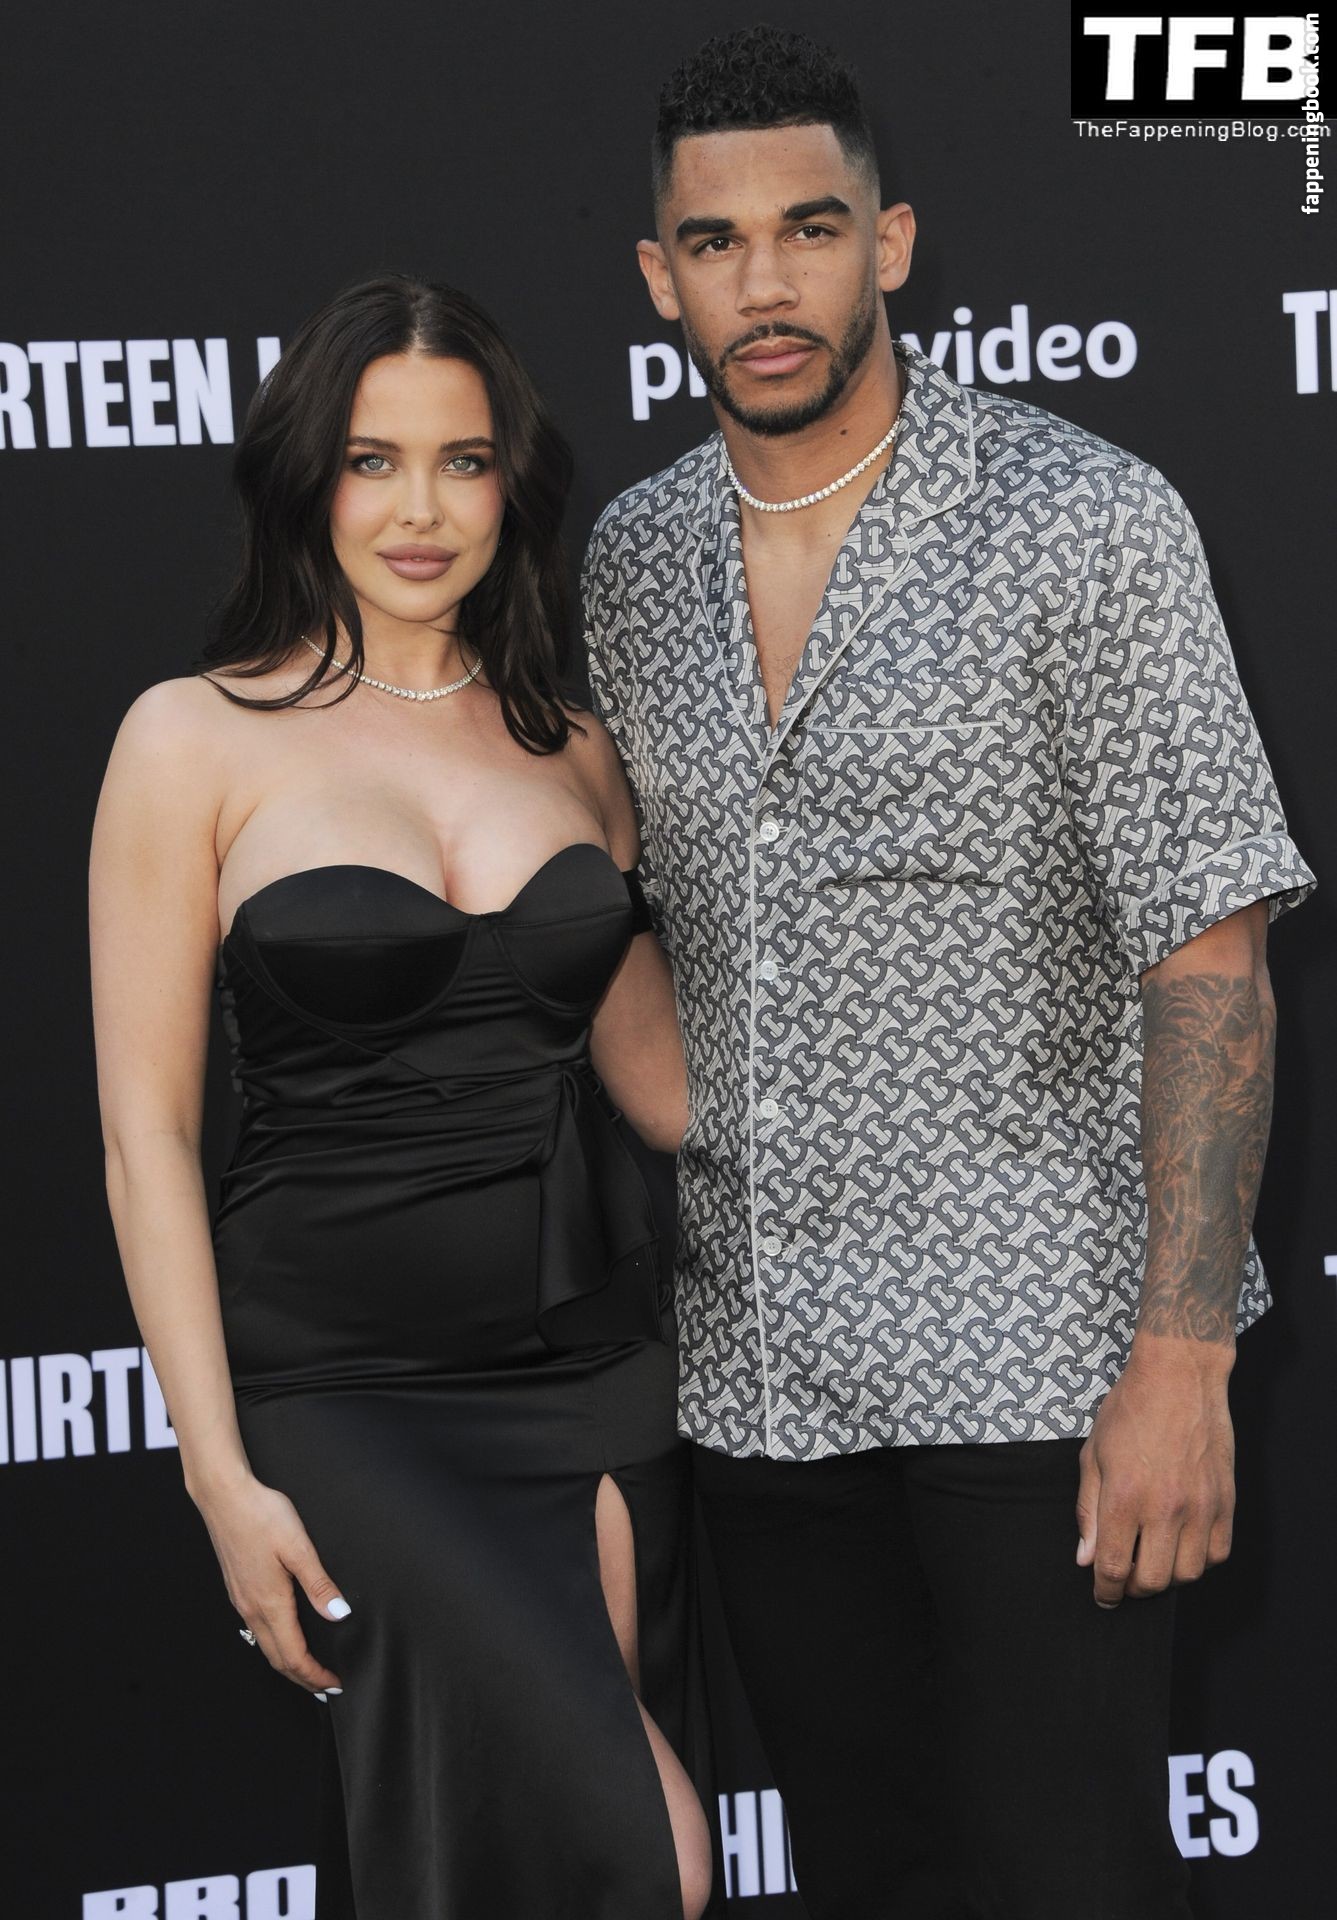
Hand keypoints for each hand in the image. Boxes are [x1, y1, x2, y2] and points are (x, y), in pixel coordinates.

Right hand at [193, 1471, 349, 1692]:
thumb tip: (339, 1615)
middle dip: (303, 1678)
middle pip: (278, 1659)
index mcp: (270, 1602)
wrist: (224, 1496)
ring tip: (308, 1670)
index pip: (294, 1656)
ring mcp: (242, 1600)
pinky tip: (284, 1637)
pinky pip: (257, 1630)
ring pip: (266, 1646)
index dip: (315, 1675)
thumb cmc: (261, 1515)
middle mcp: (252, 1608)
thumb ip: (319, 1584)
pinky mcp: (238, 1589)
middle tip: (326, 1688)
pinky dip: (275, 1645)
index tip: (335, 1684)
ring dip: (288, 1664)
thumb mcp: (298, 1546)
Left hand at [1076, 1332, 1234, 1607]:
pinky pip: (1217, 1554)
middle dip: (1134, 1587)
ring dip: (1168, 1576)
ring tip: (1154, 1558)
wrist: (1179, 1377)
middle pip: (1153, 1581)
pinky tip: (1183, 1546)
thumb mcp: (1093, 1455)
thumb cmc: (1129, 1410)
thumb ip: (1089, 1511)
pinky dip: (1199, 1561)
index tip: (1103, 1597)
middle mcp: (1165, 1508)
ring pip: (1188, 1574)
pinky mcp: (1225, 1501)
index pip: (1115, 1568)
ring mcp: (1201, 1506)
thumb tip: (1087, 1558)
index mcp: (1125, 1497)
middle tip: (1126, 1575)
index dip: (1106, 1591)